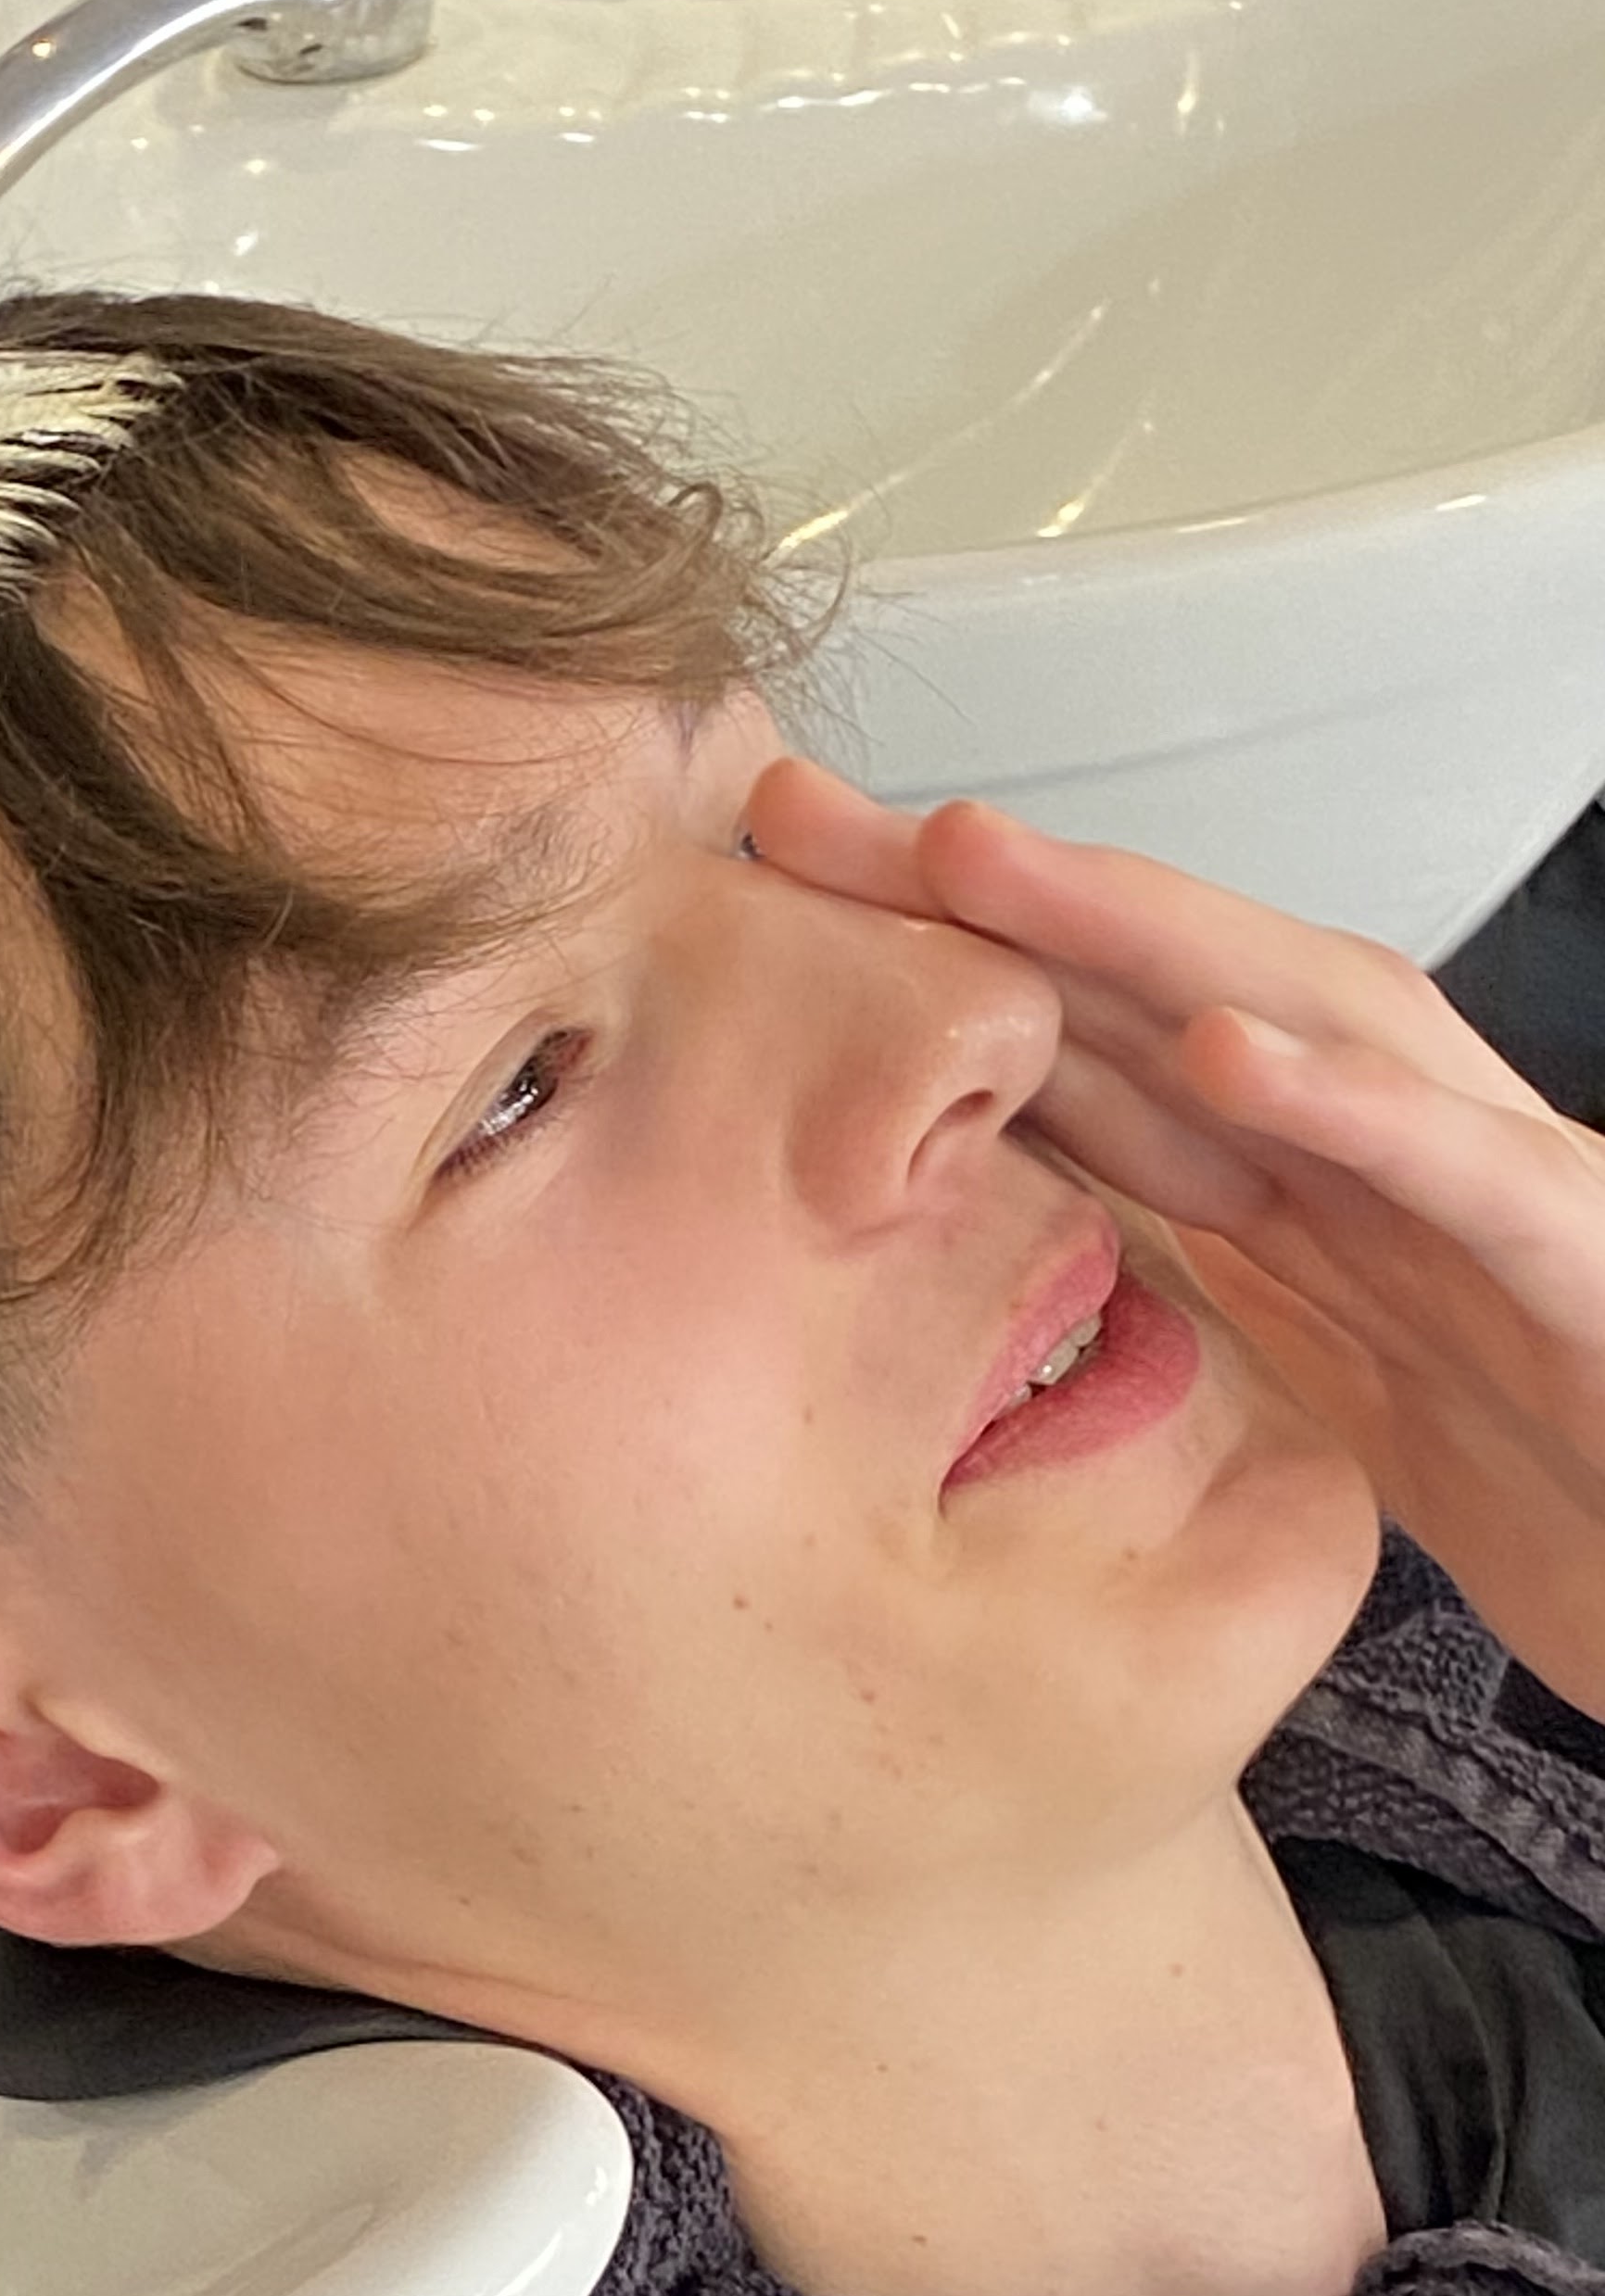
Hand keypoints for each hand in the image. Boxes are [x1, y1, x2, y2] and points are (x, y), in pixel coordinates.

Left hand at [744, 754, 1604, 1719]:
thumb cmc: (1551, 1472)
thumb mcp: (1307, 1388)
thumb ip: (1186, 1300)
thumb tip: (992, 1262)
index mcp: (1304, 1183)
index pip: (1098, 1042)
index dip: (940, 965)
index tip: (772, 905)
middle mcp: (1382, 1149)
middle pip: (1166, 987)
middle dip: (991, 896)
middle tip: (809, 822)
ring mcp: (1485, 1188)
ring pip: (1306, 1018)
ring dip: (1140, 935)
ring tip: (982, 863)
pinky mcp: (1583, 1262)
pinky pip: (1462, 1170)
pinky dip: (1349, 1104)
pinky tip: (1229, 1052)